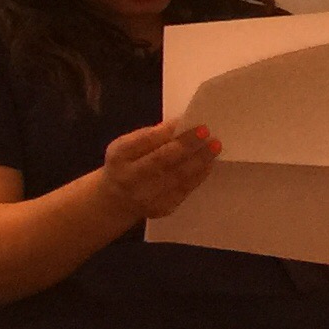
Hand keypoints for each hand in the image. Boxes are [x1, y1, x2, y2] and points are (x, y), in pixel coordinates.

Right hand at [99, 119, 219, 221]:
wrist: (115, 200)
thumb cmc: (124, 164)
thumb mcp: (125, 146)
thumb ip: (147, 137)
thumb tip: (178, 126)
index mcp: (119, 155)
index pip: (145, 141)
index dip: (166, 132)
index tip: (186, 120)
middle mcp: (131, 177)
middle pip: (162, 160)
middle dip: (186, 145)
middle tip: (206, 132)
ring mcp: (146, 195)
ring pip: (177, 176)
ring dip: (198, 160)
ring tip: (214, 147)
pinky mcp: (162, 208)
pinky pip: (184, 190)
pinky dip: (198, 176)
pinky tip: (208, 164)